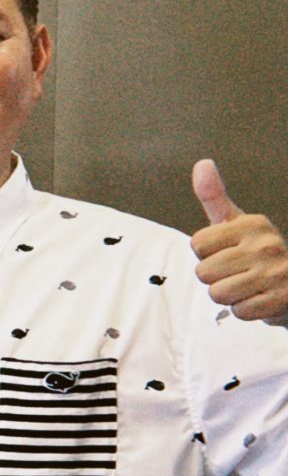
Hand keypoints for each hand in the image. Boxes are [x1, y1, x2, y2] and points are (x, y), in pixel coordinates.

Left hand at [191, 160, 287, 323]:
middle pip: (204, 272)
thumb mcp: (236, 223)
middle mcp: (266, 244)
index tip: (228, 252)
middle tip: (239, 273)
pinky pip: (239, 311)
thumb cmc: (258, 253)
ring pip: (218, 293)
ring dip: (229, 296)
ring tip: (248, 286)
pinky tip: (259, 298)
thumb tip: (202, 164)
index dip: (207, 254)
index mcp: (252, 224)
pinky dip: (245, 310)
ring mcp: (276, 272)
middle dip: (216, 278)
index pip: (197, 244)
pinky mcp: (281, 299)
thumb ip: (215, 197)